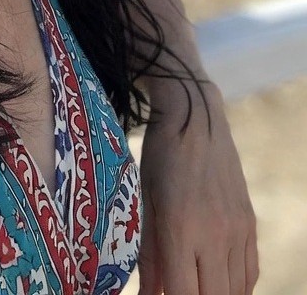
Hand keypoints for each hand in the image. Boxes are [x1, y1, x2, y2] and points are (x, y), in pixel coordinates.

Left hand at [137, 81, 258, 294]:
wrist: (195, 117)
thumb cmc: (159, 156)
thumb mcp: (145, 202)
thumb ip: (148, 255)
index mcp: (180, 228)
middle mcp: (215, 234)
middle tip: (177, 288)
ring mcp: (237, 230)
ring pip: (236, 291)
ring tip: (195, 285)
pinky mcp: (250, 223)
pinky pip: (250, 272)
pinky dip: (236, 287)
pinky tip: (218, 283)